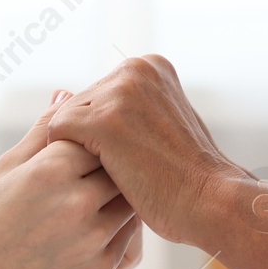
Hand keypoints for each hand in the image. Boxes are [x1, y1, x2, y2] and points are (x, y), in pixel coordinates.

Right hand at [0, 92, 141, 268]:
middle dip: (119, 166)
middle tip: (114, 167)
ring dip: (126, 198)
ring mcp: (92, 237)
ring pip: (133, 202)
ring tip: (104, 201)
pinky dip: (123, 230)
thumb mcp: (8, 168)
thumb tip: (66, 91)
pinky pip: (132, 239)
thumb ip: (43, 129)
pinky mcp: (100, 268)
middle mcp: (76, 201)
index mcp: (51, 168)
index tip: (96, 143)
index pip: (99, 136)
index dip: (99, 139)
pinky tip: (100, 229)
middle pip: (122, 167)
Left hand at [47, 56, 252, 246]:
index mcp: (150, 66)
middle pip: (78, 105)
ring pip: (65, 120)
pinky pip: (56, 134)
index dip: (102, 135)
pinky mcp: (104, 120)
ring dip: (76, 153)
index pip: (97, 96)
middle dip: (86, 142)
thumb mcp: (161, 127)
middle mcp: (135, 69)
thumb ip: (127, 110)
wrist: (211, 202)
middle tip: (118, 174)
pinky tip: (91, 183)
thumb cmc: (187, 177)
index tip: (127, 160)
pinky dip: (64, 161)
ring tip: (107, 179)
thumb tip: (59, 94)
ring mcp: (119, 92)